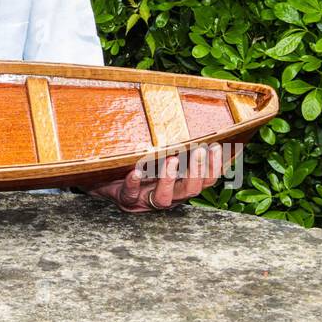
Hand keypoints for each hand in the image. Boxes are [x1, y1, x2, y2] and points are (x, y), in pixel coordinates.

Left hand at [82, 143, 236, 212]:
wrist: (102, 177)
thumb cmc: (136, 162)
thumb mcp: (158, 153)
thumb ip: (176, 144)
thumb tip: (197, 120)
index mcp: (179, 185)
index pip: (205, 181)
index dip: (215, 167)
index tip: (219, 146)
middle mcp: (167, 196)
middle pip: (189, 191)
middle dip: (197, 172)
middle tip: (200, 150)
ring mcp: (145, 200)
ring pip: (163, 199)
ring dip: (169, 179)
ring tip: (171, 159)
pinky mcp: (125, 199)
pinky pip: (130, 194)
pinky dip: (134, 183)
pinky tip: (135, 172)